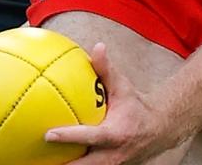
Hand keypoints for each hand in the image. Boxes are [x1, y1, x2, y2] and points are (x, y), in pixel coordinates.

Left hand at [45, 43, 179, 164]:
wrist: (160, 129)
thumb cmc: (136, 106)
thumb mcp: (123, 87)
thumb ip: (107, 70)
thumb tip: (97, 47)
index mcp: (115, 133)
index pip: (90, 137)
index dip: (69, 137)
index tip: (48, 134)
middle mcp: (114, 154)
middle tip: (41, 159)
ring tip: (43, 162)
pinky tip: (56, 160)